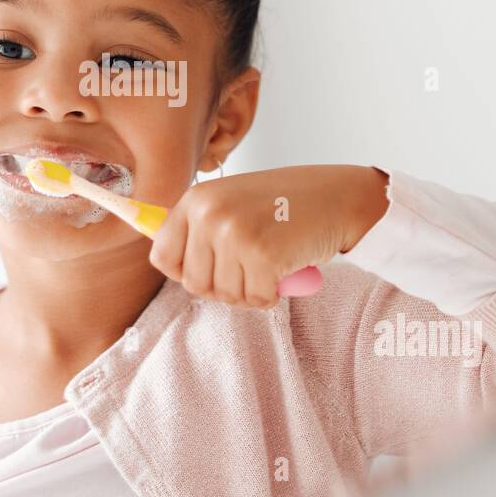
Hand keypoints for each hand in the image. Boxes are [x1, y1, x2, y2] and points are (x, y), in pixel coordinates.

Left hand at [148, 164, 388, 309]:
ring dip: (250, 290)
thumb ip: (198, 228)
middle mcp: (209, 214)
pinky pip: (256, 300)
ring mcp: (235, 234)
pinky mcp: (263, 256)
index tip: (211, 267)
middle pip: (194, 284)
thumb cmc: (283, 204)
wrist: (336, 196)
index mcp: (195, 199)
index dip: (186, 271)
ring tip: (269, 262)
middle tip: (250, 265)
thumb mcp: (230, 202)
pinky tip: (284, 269)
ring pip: (225, 295)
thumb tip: (159, 253)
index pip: (161, 256)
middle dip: (223, 285)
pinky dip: (272, 295)